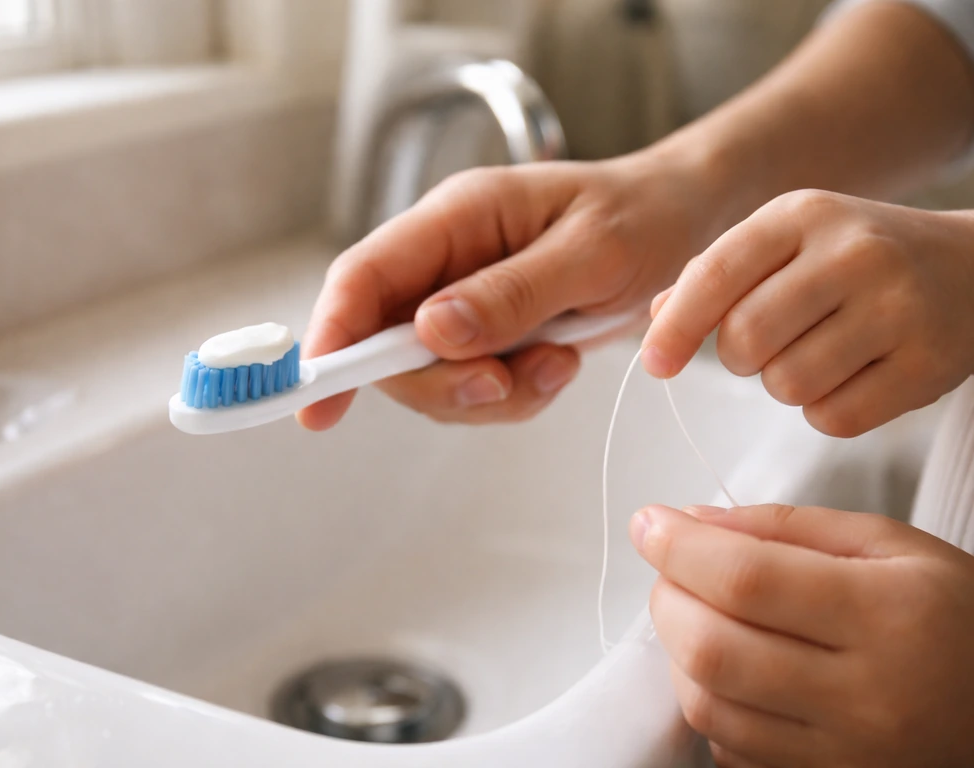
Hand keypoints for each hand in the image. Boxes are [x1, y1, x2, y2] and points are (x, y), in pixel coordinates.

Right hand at [298, 150, 723, 428]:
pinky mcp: (486, 335)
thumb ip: (511, 293)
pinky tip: (558, 364)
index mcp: (455, 217)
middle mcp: (445, 261)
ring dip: (492, 393)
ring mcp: (462, 301)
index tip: (315, 401)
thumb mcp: (589, 253)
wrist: (677, 225)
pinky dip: (516, 396)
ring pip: (431, 378)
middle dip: (441, 382)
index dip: (329, 338)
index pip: (362, 278)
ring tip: (557, 362)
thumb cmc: (639, 218)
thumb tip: (432, 331)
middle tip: (506, 384)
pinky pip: (475, 390)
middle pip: (385, 345)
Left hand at [631, 503, 973, 766]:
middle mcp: (864, 696)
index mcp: (887, 615)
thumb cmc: (951, 618)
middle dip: (667, 597)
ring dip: (678, 649)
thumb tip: (694, 522)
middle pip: (712, 648)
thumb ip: (785, 527)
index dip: (679, 548)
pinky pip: (728, 748)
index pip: (748, 580)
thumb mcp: (889, 545)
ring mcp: (842, 754)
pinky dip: (708, 699)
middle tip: (673, 568)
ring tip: (699, 613)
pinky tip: (730, 667)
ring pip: (707, 705)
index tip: (649, 523)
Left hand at [641, 190, 973, 436]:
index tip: (654, 364)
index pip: (715, 275)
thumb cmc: (854, 259)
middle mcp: (852, 253)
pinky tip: (851, 375)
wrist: (971, 268)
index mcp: (802, 214)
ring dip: (784, 384)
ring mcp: (897, 307)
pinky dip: (827, 410)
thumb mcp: (786, 242)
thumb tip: (655, 316)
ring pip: (786, 385)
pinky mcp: (927, 364)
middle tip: (764, 345)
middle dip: (738, 357)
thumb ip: (717, 274)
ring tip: (816, 353)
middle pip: (744, 340)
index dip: (674, 328)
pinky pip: (835, 418)